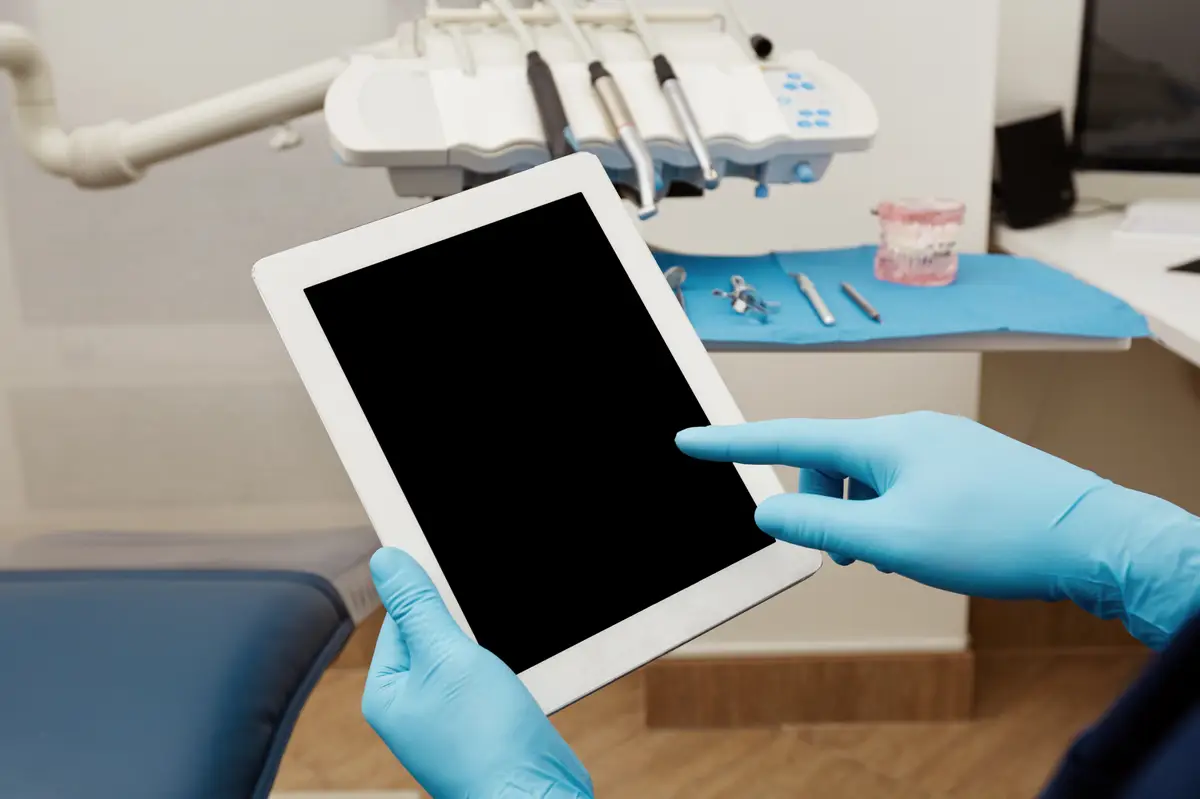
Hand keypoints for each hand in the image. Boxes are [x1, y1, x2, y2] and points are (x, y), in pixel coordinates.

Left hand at [362, 548, 593, 798]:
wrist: (533, 795)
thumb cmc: (486, 739)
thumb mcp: (447, 655)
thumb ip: (417, 607)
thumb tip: (386, 561)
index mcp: (387, 692)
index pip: (400, 619)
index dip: (431, 599)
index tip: (457, 591)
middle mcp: (412, 707)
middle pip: (433, 635)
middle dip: (464, 627)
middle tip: (483, 642)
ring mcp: (446, 719)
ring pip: (465, 657)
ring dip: (487, 650)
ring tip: (498, 673)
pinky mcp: (479, 726)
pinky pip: (486, 681)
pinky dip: (501, 673)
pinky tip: (513, 683)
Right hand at [676, 411, 1199, 648]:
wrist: (1094, 538)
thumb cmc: (998, 536)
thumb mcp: (893, 541)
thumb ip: (821, 524)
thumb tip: (769, 509)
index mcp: (885, 440)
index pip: (789, 437)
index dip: (733, 443)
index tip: (689, 440)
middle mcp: (910, 430)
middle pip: (830, 462)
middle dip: (822, 506)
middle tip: (847, 556)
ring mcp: (941, 444)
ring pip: (869, 476)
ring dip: (861, 516)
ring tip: (896, 556)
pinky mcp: (965, 463)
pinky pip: (903, 481)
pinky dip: (892, 513)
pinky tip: (924, 545)